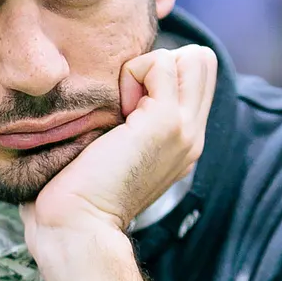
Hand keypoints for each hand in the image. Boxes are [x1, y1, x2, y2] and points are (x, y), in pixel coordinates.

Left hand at [24, 45, 215, 250]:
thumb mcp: (118, 150)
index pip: (196, 78)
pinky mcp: (166, 122)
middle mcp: (193, 136)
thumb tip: (120, 91)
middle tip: (128, 100)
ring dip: (150, 67)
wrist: (78, 223)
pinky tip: (118, 110)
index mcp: (184, 142)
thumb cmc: (79, 192)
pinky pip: (161, 63)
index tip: (127, 107)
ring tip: (125, 106)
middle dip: (162, 63)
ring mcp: (185, 129)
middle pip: (203, 62)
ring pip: (194, 57)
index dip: (160, 74)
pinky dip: (133, 73)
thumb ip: (132, 123)